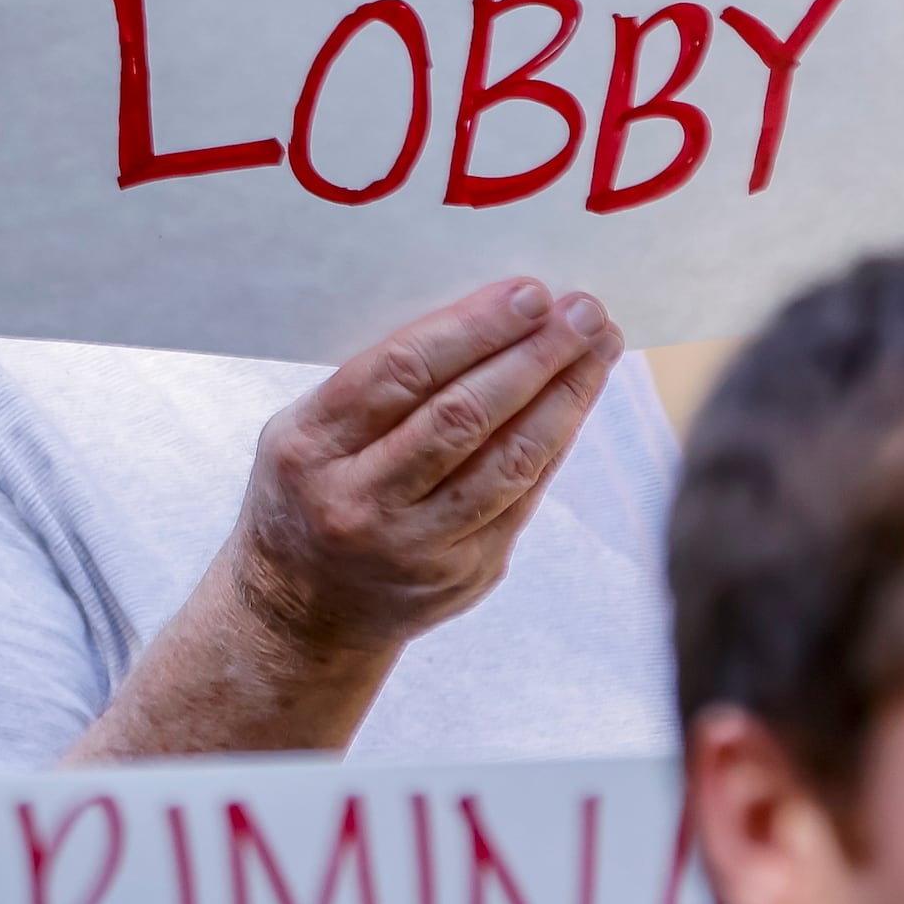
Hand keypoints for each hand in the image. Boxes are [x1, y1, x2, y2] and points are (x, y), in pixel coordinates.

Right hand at [222, 279, 626, 666]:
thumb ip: (379, 383)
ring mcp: (416, 547)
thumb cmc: (314, 490)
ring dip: (564, 397)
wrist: (306, 610)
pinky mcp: (465, 573)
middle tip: (582, 312)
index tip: (529, 293)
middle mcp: (360, 502)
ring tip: (598, 347)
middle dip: (533, 355)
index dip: (473, 328)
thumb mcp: (309, 431)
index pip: (401, 372)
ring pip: (507, 462)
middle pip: (462, 416)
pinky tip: (577, 401)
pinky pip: (523, 496)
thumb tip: (488, 316)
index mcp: (310, 448)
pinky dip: (555, 441)